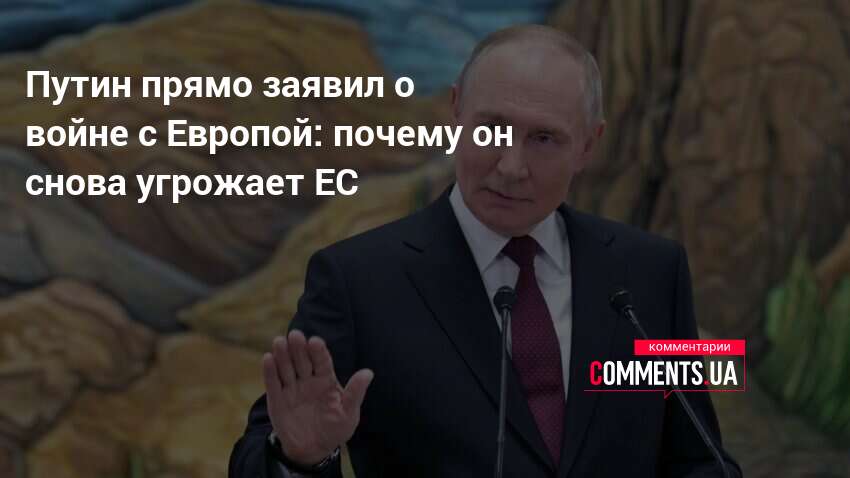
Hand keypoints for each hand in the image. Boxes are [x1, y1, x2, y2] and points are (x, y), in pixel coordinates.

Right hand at [263, 330, 373, 465]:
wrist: (314, 450)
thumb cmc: (335, 429)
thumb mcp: (349, 413)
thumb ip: (355, 393)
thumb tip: (369, 373)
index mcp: (326, 379)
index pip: (322, 361)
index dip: (318, 351)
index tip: (315, 341)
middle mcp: (308, 380)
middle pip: (303, 360)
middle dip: (299, 348)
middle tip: (295, 335)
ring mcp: (292, 388)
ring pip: (286, 368)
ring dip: (282, 355)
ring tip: (279, 341)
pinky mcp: (277, 400)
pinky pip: (273, 384)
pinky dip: (269, 371)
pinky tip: (267, 358)